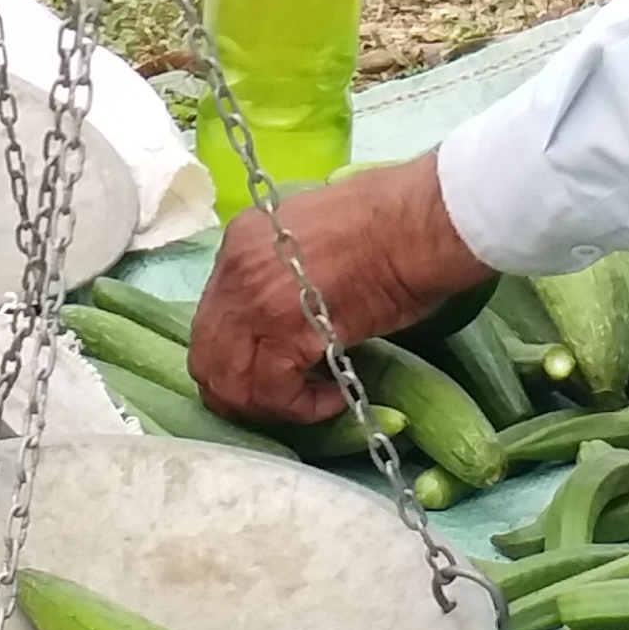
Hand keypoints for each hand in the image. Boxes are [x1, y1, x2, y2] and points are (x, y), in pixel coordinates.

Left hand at [189, 153, 492, 423]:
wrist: (421, 220)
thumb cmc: (392, 226)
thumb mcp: (318, 241)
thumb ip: (288, 277)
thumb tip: (291, 324)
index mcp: (242, 242)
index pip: (214, 319)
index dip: (239, 356)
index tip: (278, 369)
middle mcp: (234, 269)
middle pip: (207, 357)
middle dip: (242, 391)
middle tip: (287, 400)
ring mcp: (252, 299)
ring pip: (230, 383)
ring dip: (269, 405)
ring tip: (314, 399)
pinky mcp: (282, 330)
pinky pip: (272, 392)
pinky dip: (301, 408)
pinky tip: (334, 396)